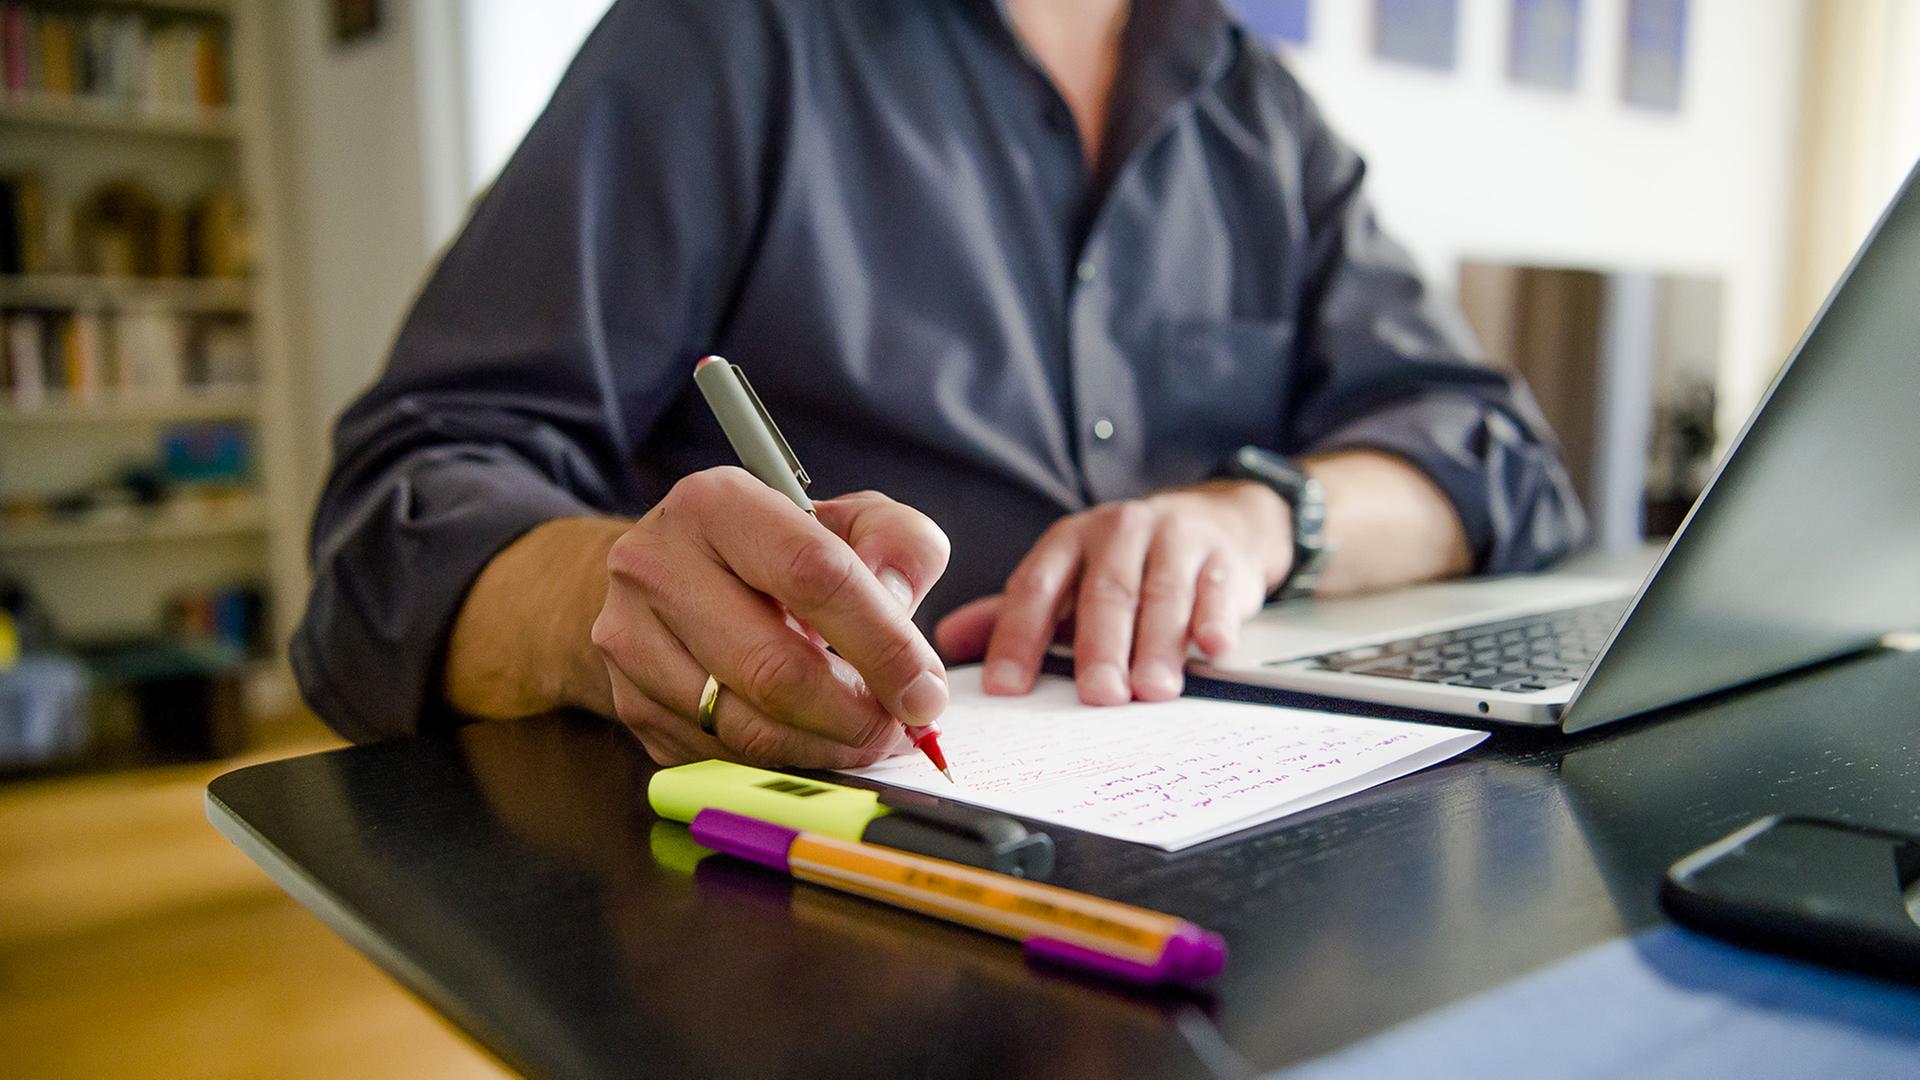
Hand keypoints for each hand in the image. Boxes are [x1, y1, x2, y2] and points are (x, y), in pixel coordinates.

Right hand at [590, 468, 951, 767]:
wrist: (669, 576)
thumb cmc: (776, 551)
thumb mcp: (850, 522)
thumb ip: (900, 546)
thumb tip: (899, 606)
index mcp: (716, 504)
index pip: (813, 576)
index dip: (882, 643)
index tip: (926, 692)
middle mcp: (656, 566)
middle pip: (773, 666)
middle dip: (855, 714)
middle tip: (901, 730)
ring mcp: (630, 639)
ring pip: (745, 726)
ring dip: (823, 746)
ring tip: (866, 736)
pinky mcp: (627, 702)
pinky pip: (719, 755)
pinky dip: (780, 761)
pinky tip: (813, 740)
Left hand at [935, 481, 1290, 704]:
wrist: (1217, 521)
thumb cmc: (1128, 562)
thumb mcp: (1067, 578)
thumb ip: (1015, 612)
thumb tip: (947, 643)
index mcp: (1069, 541)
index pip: (1035, 588)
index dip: (1017, 637)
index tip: (1005, 688)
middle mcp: (1118, 533)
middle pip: (1105, 593)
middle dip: (1098, 647)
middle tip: (1096, 695)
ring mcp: (1175, 541)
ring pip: (1162, 594)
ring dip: (1158, 645)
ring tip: (1152, 690)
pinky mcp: (1224, 559)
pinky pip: (1219, 590)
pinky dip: (1216, 620)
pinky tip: (1213, 647)